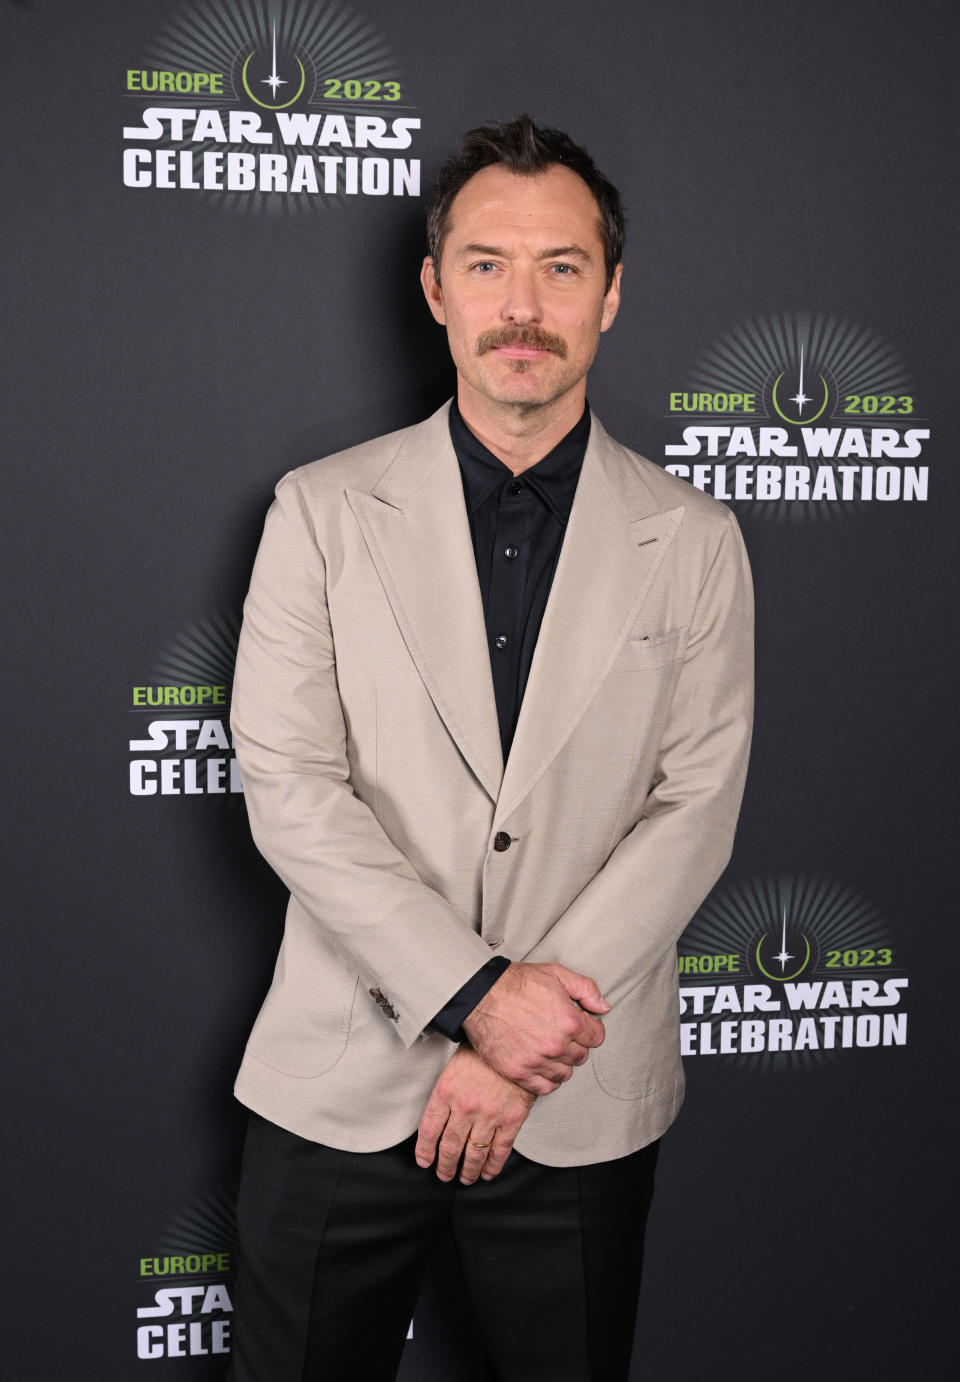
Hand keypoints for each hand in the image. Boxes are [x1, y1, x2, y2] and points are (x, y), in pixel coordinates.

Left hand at [415, 1045, 534, 1184]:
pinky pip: (499, 1150)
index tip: (425, 1162)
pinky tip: (487, 1173)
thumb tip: (436, 1118)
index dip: (425, 1151)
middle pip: (450, 1147)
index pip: (429, 1130)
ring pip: (474, 1154)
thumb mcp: (454, 1066)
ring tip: (465, 1178)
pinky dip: (492, 1166)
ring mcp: (489, 1116)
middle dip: (445, 1166)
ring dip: (468, 1171)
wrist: (515, 1043)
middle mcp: (465, 1107)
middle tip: (444, 1175)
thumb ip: (444, 1092)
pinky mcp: (511, 1120)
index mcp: (446, 1092)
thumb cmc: (483, 1052)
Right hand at [462, 961, 608, 1095]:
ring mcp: (537, 1061)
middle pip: (581, 1056)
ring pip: (564, 1073)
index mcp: (569, 1021)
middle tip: (561, 1033)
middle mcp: (556, 1045)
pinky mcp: (519, 1072)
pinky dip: (547, 1079)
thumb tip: (604, 1007)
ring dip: (561, 1063)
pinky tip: (542, 1065)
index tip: (579, 1024)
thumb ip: (586, 990)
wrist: (481, 995)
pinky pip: (544, 1087)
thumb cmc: (517, 983)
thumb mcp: (557, 974)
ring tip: (549, 1048)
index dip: (589, 1028)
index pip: (597, 1037)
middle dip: (575, 1044)